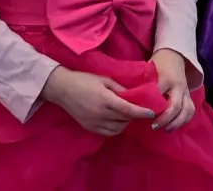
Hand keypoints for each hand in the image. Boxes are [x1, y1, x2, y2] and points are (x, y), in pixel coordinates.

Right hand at [40, 66, 156, 135]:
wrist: (61, 88)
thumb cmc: (84, 79)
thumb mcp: (104, 79)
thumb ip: (119, 88)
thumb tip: (133, 95)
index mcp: (105, 99)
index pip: (127, 110)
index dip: (141, 112)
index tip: (151, 113)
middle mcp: (100, 114)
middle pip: (124, 120)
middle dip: (134, 116)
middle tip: (138, 109)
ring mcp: (93, 122)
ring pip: (117, 129)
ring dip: (125, 123)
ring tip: (127, 115)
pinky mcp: (88, 127)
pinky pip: (107, 132)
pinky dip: (115, 128)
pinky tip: (117, 121)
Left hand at [150, 49, 194, 131]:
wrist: (174, 56)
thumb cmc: (157, 65)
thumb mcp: (148, 71)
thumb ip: (142, 85)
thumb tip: (131, 102)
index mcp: (166, 78)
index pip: (159, 94)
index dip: (152, 107)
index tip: (143, 115)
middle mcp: (178, 86)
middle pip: (176, 106)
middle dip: (166, 119)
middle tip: (154, 126)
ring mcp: (186, 91)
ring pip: (187, 110)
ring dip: (177, 122)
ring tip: (167, 129)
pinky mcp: (189, 95)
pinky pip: (191, 110)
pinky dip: (184, 120)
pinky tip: (175, 125)